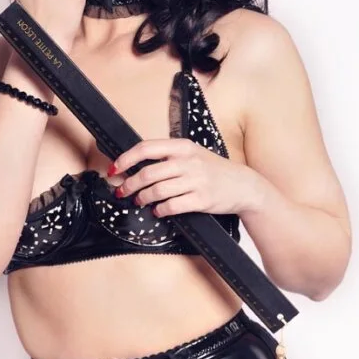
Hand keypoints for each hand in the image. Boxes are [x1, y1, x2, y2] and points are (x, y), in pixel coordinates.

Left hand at [109, 138, 263, 216]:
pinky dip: (160, 210)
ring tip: (140, 201)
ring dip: (143, 198)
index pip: (146, 148)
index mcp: (183, 147)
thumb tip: (136, 164)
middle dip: (130, 184)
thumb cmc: (213, 170)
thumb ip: (168, 157)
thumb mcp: (193, 154)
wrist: (243, 185)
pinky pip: (172, 206)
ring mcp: (196, 181)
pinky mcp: (201, 199)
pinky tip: (158, 211)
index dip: (126, 159)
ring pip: (157, 191)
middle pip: (148, 173)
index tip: (115, 169)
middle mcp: (188, 161)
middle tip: (122, 191)